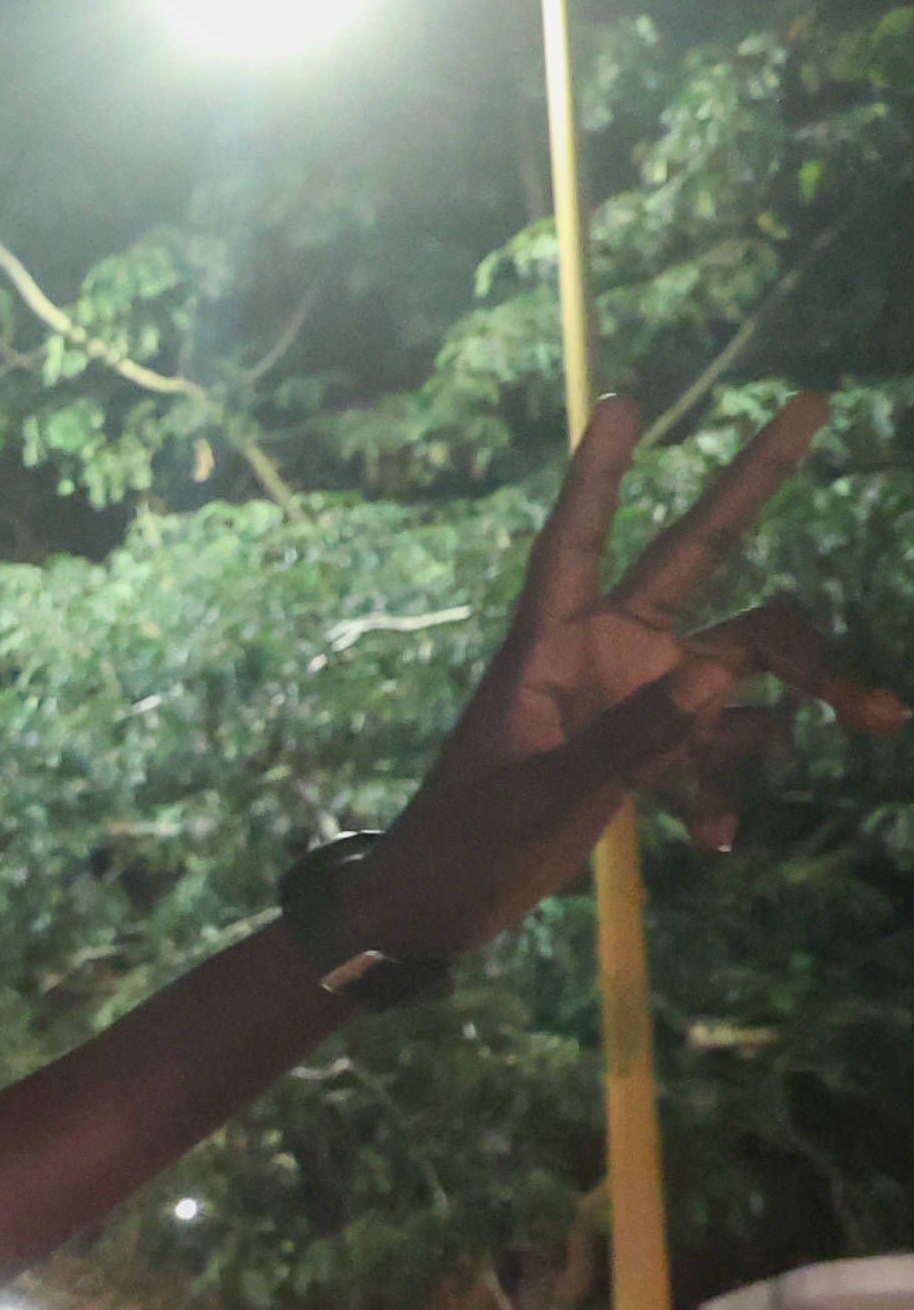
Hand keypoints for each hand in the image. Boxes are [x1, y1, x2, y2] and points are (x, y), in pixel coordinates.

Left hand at [355, 392, 898, 952]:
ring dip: (812, 690)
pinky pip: (719, 748)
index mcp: (549, 645)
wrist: (440, 908)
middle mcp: (603, 653)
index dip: (600, 472)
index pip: (577, 538)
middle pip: (694, 555)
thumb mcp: (543, 796)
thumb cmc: (463, 844)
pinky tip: (717, 840)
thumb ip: (629, 739)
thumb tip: (723, 675)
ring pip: (744, 660)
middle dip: (752, 482)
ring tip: (881, 720)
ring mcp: (634, 697)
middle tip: (815, 402)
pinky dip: (726, 791)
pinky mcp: (649, 749)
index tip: (622, 400)